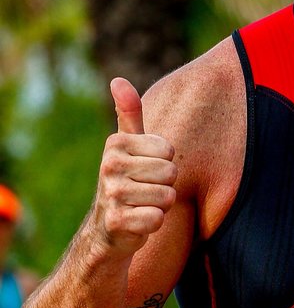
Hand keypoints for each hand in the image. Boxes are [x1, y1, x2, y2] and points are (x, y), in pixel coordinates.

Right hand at [94, 78, 177, 256]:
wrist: (108, 227)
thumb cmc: (128, 179)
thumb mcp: (128, 144)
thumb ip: (129, 113)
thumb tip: (118, 79)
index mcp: (116, 143)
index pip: (169, 150)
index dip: (166, 164)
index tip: (147, 169)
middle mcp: (109, 166)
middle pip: (171, 173)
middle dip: (165, 186)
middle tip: (145, 191)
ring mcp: (111, 194)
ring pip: (167, 197)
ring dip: (160, 205)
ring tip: (142, 204)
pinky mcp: (117, 221)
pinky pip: (158, 218)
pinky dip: (154, 223)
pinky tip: (138, 222)